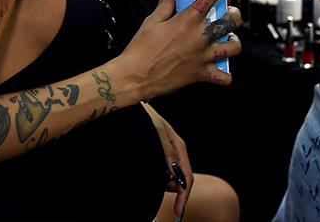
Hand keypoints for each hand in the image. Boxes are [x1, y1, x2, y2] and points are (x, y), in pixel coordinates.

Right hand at [119, 0, 243, 99]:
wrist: (135, 77)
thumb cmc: (140, 49)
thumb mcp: (151, 21)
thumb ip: (166, 3)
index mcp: (187, 20)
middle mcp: (199, 37)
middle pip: (232, 20)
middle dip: (233, 15)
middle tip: (226, 15)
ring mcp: (203, 56)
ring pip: (234, 46)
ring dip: (233, 41)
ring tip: (226, 40)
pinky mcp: (202, 74)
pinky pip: (225, 77)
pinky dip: (225, 74)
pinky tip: (219, 68)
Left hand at [143, 102, 192, 219]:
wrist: (131, 108)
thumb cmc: (145, 117)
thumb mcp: (157, 132)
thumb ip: (168, 153)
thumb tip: (176, 175)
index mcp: (179, 147)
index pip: (187, 177)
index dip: (183, 196)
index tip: (178, 211)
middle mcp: (174, 153)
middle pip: (179, 181)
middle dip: (171, 189)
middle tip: (155, 186)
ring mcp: (165, 155)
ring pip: (169, 178)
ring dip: (162, 182)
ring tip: (148, 172)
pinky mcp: (157, 156)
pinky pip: (160, 173)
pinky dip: (156, 176)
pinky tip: (147, 170)